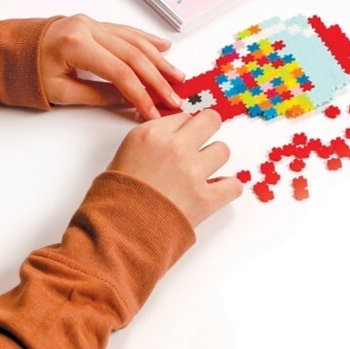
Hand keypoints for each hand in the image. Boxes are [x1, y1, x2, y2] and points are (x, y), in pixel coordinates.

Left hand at [39, 14, 185, 120]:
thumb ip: (98, 95)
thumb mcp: (60, 91)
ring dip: (157, 59)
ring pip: (132, 41)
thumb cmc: (25, 72)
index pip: (120, 72)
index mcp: (76, 44)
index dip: (140, 94)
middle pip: (132, 54)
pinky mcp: (90, 24)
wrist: (4, 50)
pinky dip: (145, 40)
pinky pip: (124, 31)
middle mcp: (86, 28)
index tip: (153, 112)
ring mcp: (89, 23)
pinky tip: (163, 48)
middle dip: (156, 79)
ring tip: (176, 77)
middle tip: (173, 98)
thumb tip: (129, 101)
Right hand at [107, 109, 241, 227]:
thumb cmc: (116, 197)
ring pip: (223, 151)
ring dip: (215, 161)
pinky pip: (233, 185)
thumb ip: (150, 141)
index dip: (184, 129)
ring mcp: (192, 172)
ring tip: (203, 173)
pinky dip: (227, 189)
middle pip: (210, 121)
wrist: (118, 231)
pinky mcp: (205, 198)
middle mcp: (174, 147)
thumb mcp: (123, 155)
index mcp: (151, 134)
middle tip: (202, 145)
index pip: (183, 117)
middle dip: (208, 131)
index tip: (182, 139)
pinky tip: (215, 192)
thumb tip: (171, 140)